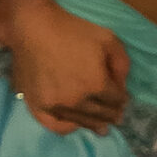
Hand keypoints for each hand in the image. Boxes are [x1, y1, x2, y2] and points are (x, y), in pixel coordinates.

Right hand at [0, 0, 131, 135]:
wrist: (33, 27)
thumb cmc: (73, 30)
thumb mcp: (109, 40)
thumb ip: (122, 65)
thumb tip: (123, 87)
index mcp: (96, 84)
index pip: (116, 100)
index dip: (122, 99)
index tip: (123, 99)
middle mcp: (77, 100)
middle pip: (101, 114)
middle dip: (112, 115)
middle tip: (117, 118)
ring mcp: (55, 105)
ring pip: (81, 122)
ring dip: (94, 125)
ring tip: (102, 128)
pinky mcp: (37, 105)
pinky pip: (55, 125)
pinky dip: (67, 127)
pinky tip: (74, 125)